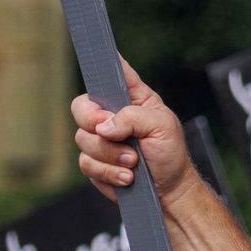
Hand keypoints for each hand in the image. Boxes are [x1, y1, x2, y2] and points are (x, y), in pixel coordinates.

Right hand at [71, 65, 193, 201]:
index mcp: (131, 97)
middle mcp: (111, 114)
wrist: (168, 190)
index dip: (100, 63)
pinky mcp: (94, 161)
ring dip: (110, 154)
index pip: (111, 72)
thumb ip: (133, 118)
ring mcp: (100, 138)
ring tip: (133, 162)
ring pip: (83, 138)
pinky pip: (86, 163)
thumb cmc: (169, 153)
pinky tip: (127, 176)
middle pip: (81, 106)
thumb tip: (104, 126)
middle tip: (116, 135)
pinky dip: (108, 171)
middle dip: (94, 121)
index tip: (95, 60)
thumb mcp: (162, 126)